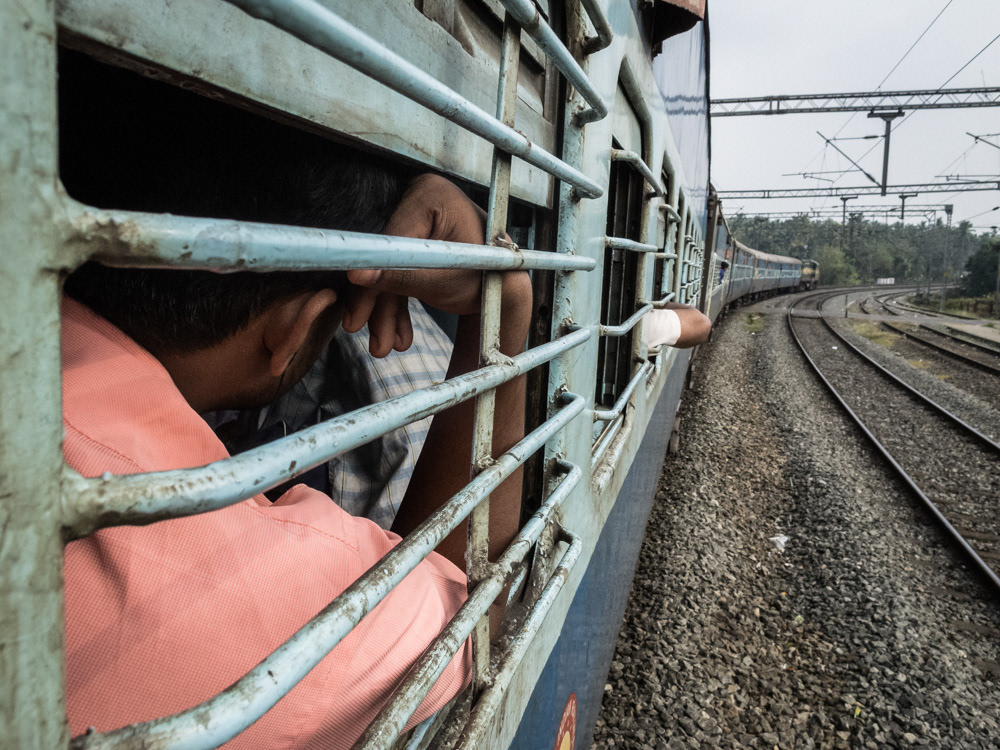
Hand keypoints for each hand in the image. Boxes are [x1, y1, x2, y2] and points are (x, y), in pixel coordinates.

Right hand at [342, 174, 488, 356]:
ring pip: (387, 269)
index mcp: (432, 194)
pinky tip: (396, 335)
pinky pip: (395, 274)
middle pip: (384, 255)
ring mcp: (417, 220)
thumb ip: (400, 276)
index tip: (354, 302)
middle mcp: (420, 199)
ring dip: (383, 312)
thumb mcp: (443, 281)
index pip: (390, 239)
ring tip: (383, 347)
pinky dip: (394, 306)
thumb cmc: (486, 278)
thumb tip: (357, 275)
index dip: (370, 275)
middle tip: (358, 329)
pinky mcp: (414, 242)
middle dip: (376, 301)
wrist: (503, 289)